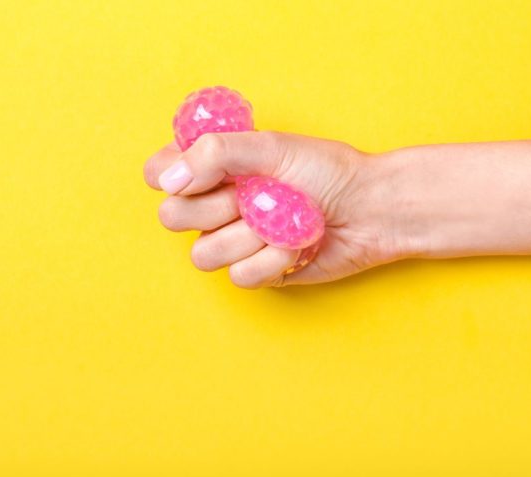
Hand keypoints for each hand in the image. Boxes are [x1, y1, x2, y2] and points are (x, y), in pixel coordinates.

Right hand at [143, 131, 405, 287]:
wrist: (370, 210)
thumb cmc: (327, 171)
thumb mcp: (271, 147)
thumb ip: (215, 153)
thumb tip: (168, 180)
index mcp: (216, 167)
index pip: (160, 172)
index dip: (170, 175)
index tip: (199, 172)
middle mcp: (219, 204)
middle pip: (172, 218)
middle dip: (214, 208)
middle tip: (251, 195)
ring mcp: (236, 239)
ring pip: (204, 254)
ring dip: (247, 237)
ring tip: (280, 222)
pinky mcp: (258, 270)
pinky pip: (239, 276)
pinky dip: (271, 260)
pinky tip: (295, 246)